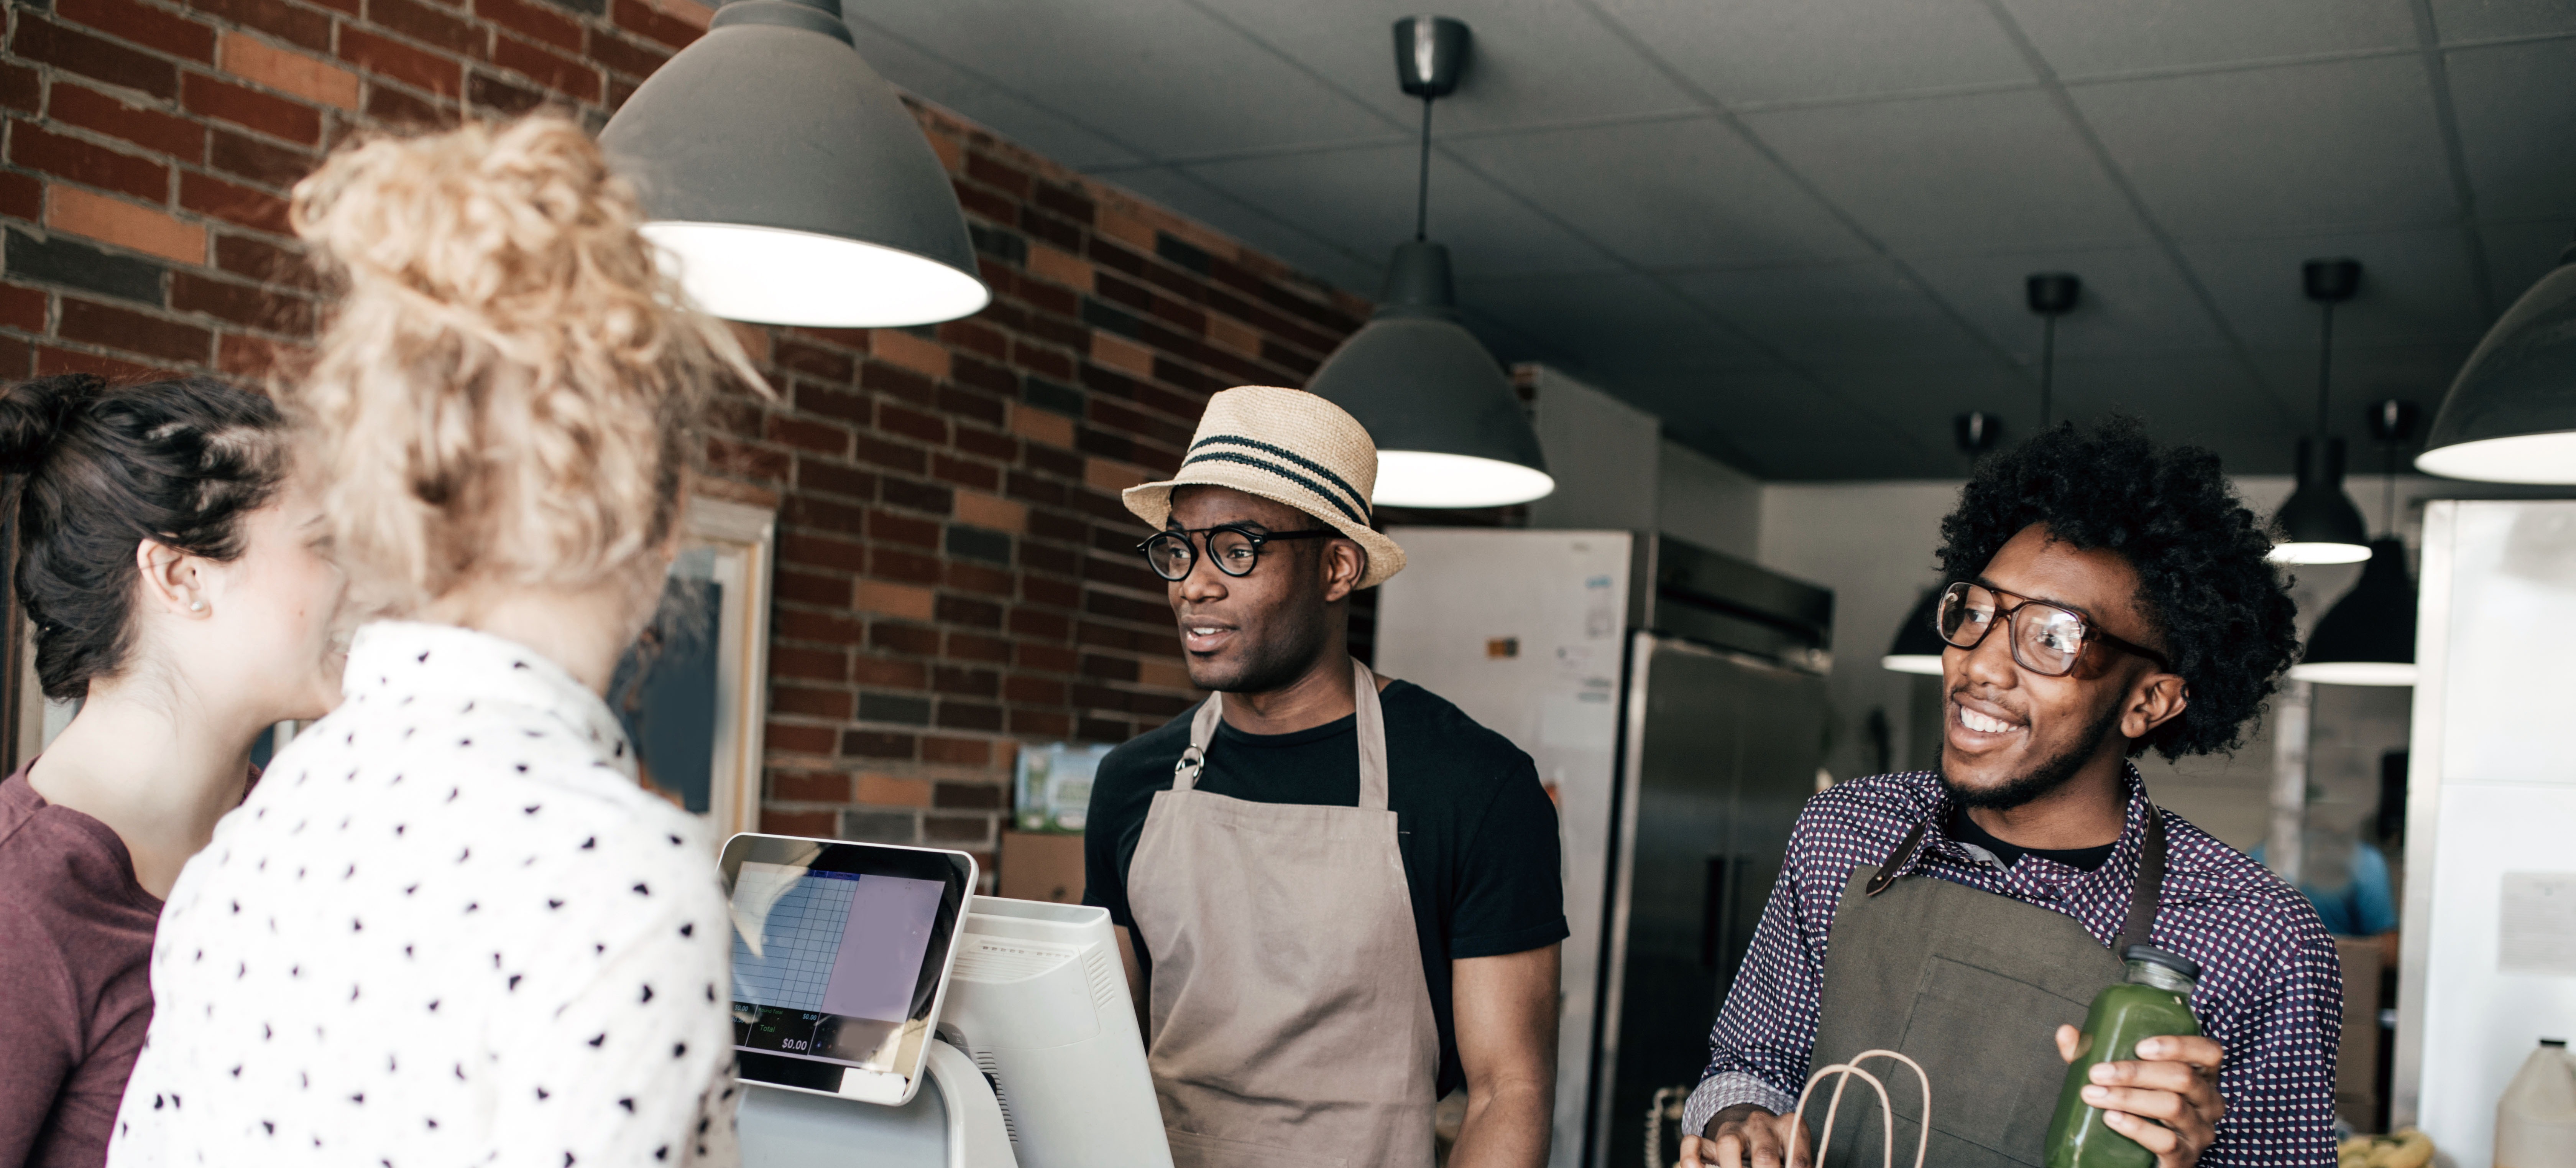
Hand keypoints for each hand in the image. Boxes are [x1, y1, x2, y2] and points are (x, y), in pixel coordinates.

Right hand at [1679, 1104, 1809, 1167]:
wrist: (1757, 1130)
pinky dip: (1691, 1161)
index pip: (1799, 1160)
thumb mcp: (1796, 1155)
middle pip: (1765, 1154)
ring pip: (1727, 1143)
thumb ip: (1797, 1163)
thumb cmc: (1783, 1152)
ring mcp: (1733, 1129)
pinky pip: (1692, 1143)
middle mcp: (1761, 1124)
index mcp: (1790, 1127)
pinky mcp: (1708, 1139)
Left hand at [2054, 1025, 2225, 1167]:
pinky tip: (2112, 1118)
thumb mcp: (2121, 1078)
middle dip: (2135, 1072)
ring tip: (2094, 1094)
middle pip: (2183, 1077)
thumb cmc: (2137, 1107)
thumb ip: (2096, 1055)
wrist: (2144, 1157)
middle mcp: (2208, 1102)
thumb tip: (2066, 1033)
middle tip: (2097, 1073)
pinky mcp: (2185, 1157)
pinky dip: (2136, 1127)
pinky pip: (2166, 1141)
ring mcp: (2200, 1131)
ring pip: (2173, 1106)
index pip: (2208, 1052)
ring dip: (2129, 1097)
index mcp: (2200, 1075)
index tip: (2140, 1046)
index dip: (2179, 1045)